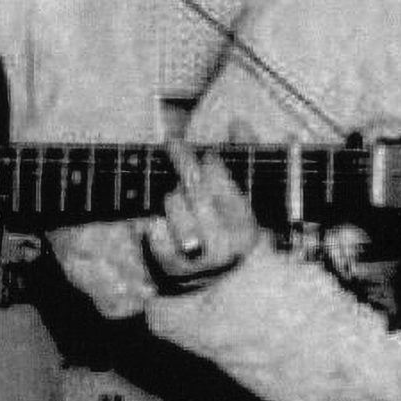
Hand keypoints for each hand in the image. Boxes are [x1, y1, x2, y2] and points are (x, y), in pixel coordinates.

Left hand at [144, 142, 258, 286]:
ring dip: (172, 195)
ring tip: (177, 198)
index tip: (206, 153)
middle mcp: (225, 245)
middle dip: (183, 160)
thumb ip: (243, 155)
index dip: (211, 160)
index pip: (224, 181)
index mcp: (246, 226)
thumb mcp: (242, 192)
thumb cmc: (226, 223)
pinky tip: (162, 220)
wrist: (211, 277)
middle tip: (174, 144)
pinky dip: (154, 219)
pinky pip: (154, 227)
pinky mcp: (169, 266)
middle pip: (196, 188)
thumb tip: (239, 123)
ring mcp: (196, 258)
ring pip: (174, 204)